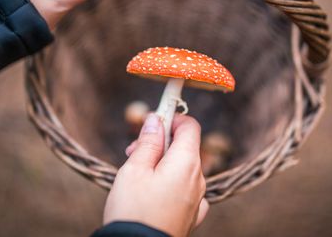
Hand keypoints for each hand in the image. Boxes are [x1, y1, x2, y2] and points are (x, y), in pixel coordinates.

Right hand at [104, 113, 208, 236]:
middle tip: (133, 151)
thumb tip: (157, 119)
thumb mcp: (134, 169)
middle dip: (161, 142)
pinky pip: (185, 189)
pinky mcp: (192, 214)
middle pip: (185, 146)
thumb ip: (148, 141)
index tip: (152, 120)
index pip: (190, 126)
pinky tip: (154, 192)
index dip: (172, 118)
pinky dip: (171, 183)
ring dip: (163, 162)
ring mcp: (198, 199)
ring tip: (137, 174)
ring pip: (184, 168)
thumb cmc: (133, 210)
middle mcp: (198, 179)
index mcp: (186, 163)